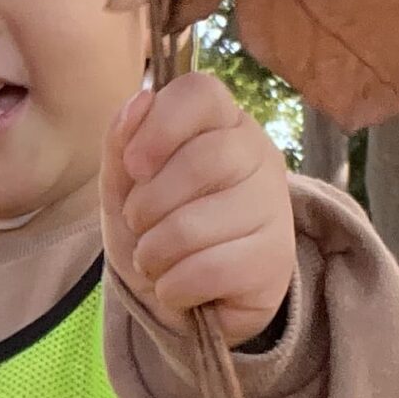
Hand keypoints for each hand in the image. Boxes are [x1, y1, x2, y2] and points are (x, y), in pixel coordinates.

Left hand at [102, 72, 295, 349]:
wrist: (187, 304)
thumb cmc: (157, 231)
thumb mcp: (125, 189)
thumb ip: (122, 144)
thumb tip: (140, 100)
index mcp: (222, 124)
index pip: (200, 92)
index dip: (159, 126)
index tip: (135, 167)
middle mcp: (258, 156)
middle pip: (202, 160)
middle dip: (148, 205)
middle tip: (140, 225)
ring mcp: (273, 208)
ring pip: (195, 226)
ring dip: (153, 254)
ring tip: (158, 260)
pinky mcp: (275, 260)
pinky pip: (208, 270)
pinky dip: (174, 286)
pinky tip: (179, 285)